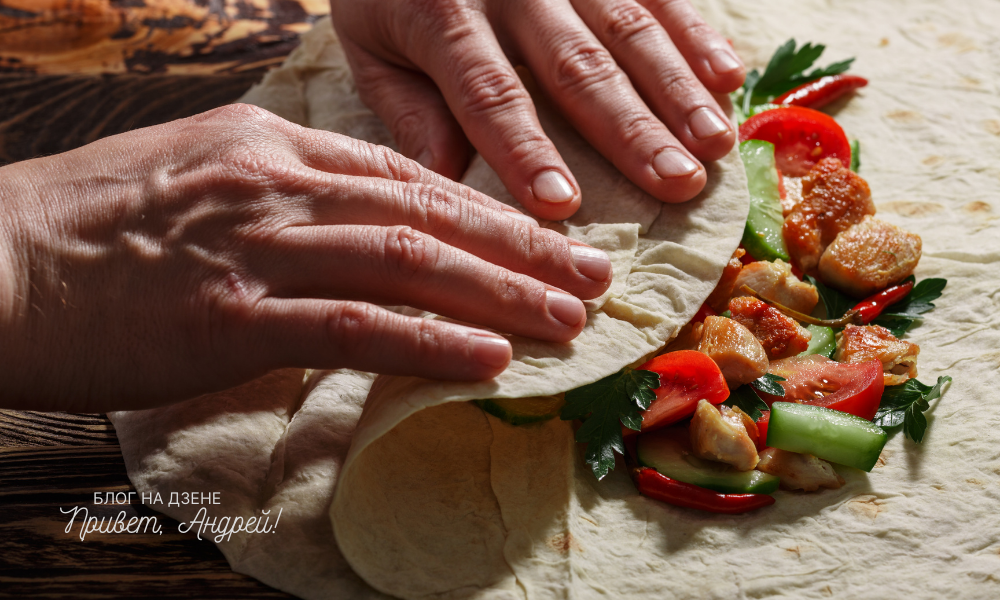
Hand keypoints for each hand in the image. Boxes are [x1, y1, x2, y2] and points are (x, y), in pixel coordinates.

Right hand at [0, 105, 611, 411]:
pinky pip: (352, 326)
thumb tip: (362, 239)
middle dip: (521, 245)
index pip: (406, 172)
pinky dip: (427, 340)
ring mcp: (255, 245)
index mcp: (271, 141)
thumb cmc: (97, 226)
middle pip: (428, 209)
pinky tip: (486, 355)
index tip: (545, 236)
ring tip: (568, 316)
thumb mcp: (201, 175)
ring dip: (498, 292)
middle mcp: (276, 181)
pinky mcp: (230, 315)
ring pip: (406, 261)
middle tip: (592, 272)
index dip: (486, 209)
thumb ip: (287, 197)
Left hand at [330, 0, 743, 219]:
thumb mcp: (371, 46)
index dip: (525, 150)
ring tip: (715, 144)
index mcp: (442, 16)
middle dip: (630, 129)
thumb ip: (407, 109)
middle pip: (576, 66)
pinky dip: (695, 32)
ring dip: (676, 88)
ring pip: (627, 27)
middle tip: (677, 185)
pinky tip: (729, 76)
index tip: (560, 207)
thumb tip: (443, 184)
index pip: (489, 94)